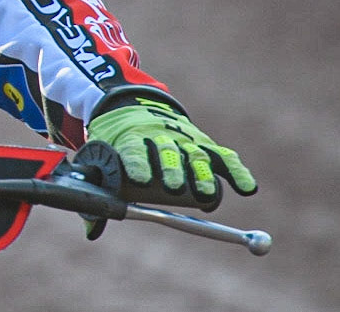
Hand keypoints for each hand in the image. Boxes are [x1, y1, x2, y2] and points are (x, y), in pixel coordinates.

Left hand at [84, 95, 255, 208]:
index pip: (133, 148)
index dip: (138, 162)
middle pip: (167, 151)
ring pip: (194, 154)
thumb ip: (99, 195)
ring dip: (202, 175)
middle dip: (172, 169)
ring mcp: (182, 137)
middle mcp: (157, 135)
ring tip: (207, 196)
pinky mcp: (201, 141)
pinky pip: (222, 156)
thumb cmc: (115, 144)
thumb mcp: (100, 160)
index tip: (141, 179)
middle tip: (174, 189)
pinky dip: (236, 171)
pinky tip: (247, 188)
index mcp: (128, 136)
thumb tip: (92, 232)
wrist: (129, 107)